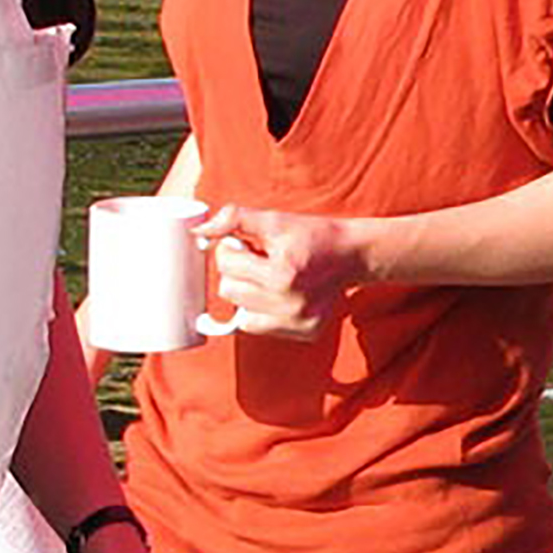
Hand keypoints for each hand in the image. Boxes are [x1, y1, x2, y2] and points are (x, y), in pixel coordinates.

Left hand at [197, 205, 373, 339]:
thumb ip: (234, 218)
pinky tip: (280, 295)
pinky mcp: (306, 333)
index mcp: (283, 273)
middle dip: (238, 273)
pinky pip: (261, 327)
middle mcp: (292, 303)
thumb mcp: (275, 219)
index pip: (226, 265)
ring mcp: (300, 322)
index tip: (247, 244)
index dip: (231, 249)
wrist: (353, 255)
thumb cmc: (312, 235)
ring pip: (241, 315)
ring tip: (269, 279)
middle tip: (259, 262)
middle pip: (229, 291)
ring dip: (248, 295)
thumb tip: (199, 231)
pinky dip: (263, 312)